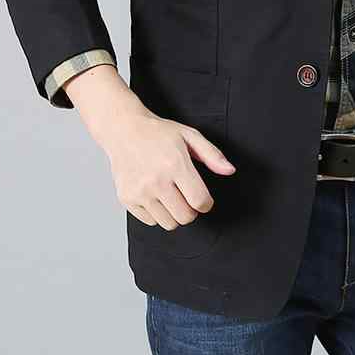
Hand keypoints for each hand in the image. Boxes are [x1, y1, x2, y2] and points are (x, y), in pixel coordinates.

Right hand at [63, 64, 235, 230]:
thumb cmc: (159, 133)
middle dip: (192, 210)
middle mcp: (156, 181)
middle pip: (185, 217)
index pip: (199, 201)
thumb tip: (230, 170)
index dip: (207, 204)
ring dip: (175, 214)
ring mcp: (139, 192)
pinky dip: (157, 214)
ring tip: (172, 196)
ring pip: (168, 224)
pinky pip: (150, 221)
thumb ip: (212, 155)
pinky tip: (156, 196)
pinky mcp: (126, 199)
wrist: (124, 130)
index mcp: (175, 165)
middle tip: (188, 196)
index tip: (204, 199)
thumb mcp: (190, 136)